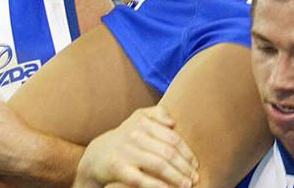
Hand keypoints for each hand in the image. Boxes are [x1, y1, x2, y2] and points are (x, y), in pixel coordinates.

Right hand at [73, 105, 197, 187]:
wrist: (97, 154)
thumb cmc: (125, 137)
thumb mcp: (138, 118)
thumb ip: (156, 113)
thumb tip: (173, 122)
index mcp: (143, 122)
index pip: (172, 137)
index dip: (186, 152)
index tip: (195, 163)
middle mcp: (135, 135)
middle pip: (167, 152)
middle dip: (184, 167)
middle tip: (195, 177)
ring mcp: (126, 152)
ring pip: (158, 165)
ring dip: (176, 177)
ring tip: (187, 185)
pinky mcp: (118, 168)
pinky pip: (142, 179)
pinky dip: (157, 185)